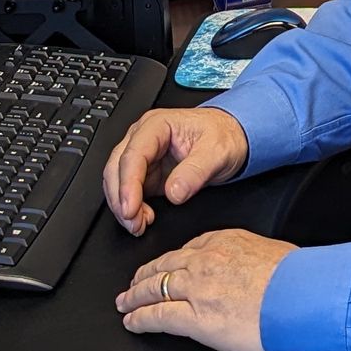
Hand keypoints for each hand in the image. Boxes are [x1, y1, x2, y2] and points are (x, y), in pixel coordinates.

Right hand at [102, 106, 248, 235]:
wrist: (234, 136)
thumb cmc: (224, 135)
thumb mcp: (217, 151)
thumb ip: (196, 172)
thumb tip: (173, 193)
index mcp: (157, 125)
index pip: (133, 154)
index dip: (127, 184)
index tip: (130, 208)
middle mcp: (144, 137)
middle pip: (117, 167)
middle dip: (120, 198)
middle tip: (132, 222)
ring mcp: (144, 155)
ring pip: (118, 180)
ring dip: (122, 205)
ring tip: (137, 225)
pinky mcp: (148, 172)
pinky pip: (129, 190)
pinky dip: (131, 207)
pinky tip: (141, 219)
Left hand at [115, 229, 294, 350]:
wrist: (303, 297)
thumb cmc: (297, 280)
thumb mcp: (271, 255)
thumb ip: (249, 259)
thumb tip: (249, 272)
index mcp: (224, 241)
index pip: (187, 249)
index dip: (170, 261)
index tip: (165, 268)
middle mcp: (205, 260)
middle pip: (164, 265)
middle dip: (144, 275)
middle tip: (132, 283)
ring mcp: (197, 288)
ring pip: (153, 288)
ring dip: (134, 296)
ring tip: (124, 303)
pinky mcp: (195, 318)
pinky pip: (157, 315)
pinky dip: (139, 318)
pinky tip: (131, 322)